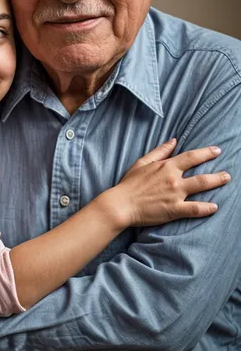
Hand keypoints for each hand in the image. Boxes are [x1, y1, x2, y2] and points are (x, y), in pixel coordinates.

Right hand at [104, 139, 229, 228]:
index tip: (217, 151)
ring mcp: (175, 195)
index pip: (191, 157)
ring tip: (225, 182)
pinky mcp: (174, 210)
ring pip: (201, 188)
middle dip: (217, 173)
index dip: (206, 153)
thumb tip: (173, 141)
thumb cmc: (129, 184)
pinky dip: (206, 208)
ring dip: (216, 184)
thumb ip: (160, 151)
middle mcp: (173, 179)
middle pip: (201, 174)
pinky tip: (215, 207)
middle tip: (228, 174)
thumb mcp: (142, 163)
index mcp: (166, 167)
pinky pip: (194, 209)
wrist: (121, 204)